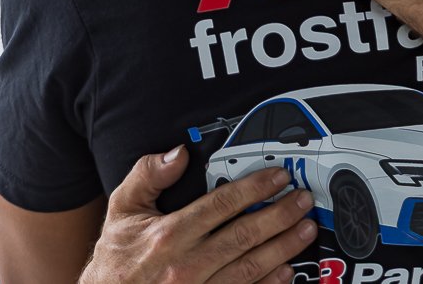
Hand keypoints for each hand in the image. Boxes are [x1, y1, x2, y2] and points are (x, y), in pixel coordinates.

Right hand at [80, 145, 317, 283]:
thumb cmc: (116, 259)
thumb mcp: (121, 210)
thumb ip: (147, 176)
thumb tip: (178, 153)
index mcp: (169, 235)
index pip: (222, 204)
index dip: (255, 188)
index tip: (279, 177)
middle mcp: (186, 265)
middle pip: (245, 235)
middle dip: (281, 215)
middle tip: (304, 201)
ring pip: (251, 267)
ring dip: (284, 247)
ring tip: (306, 229)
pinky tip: (288, 270)